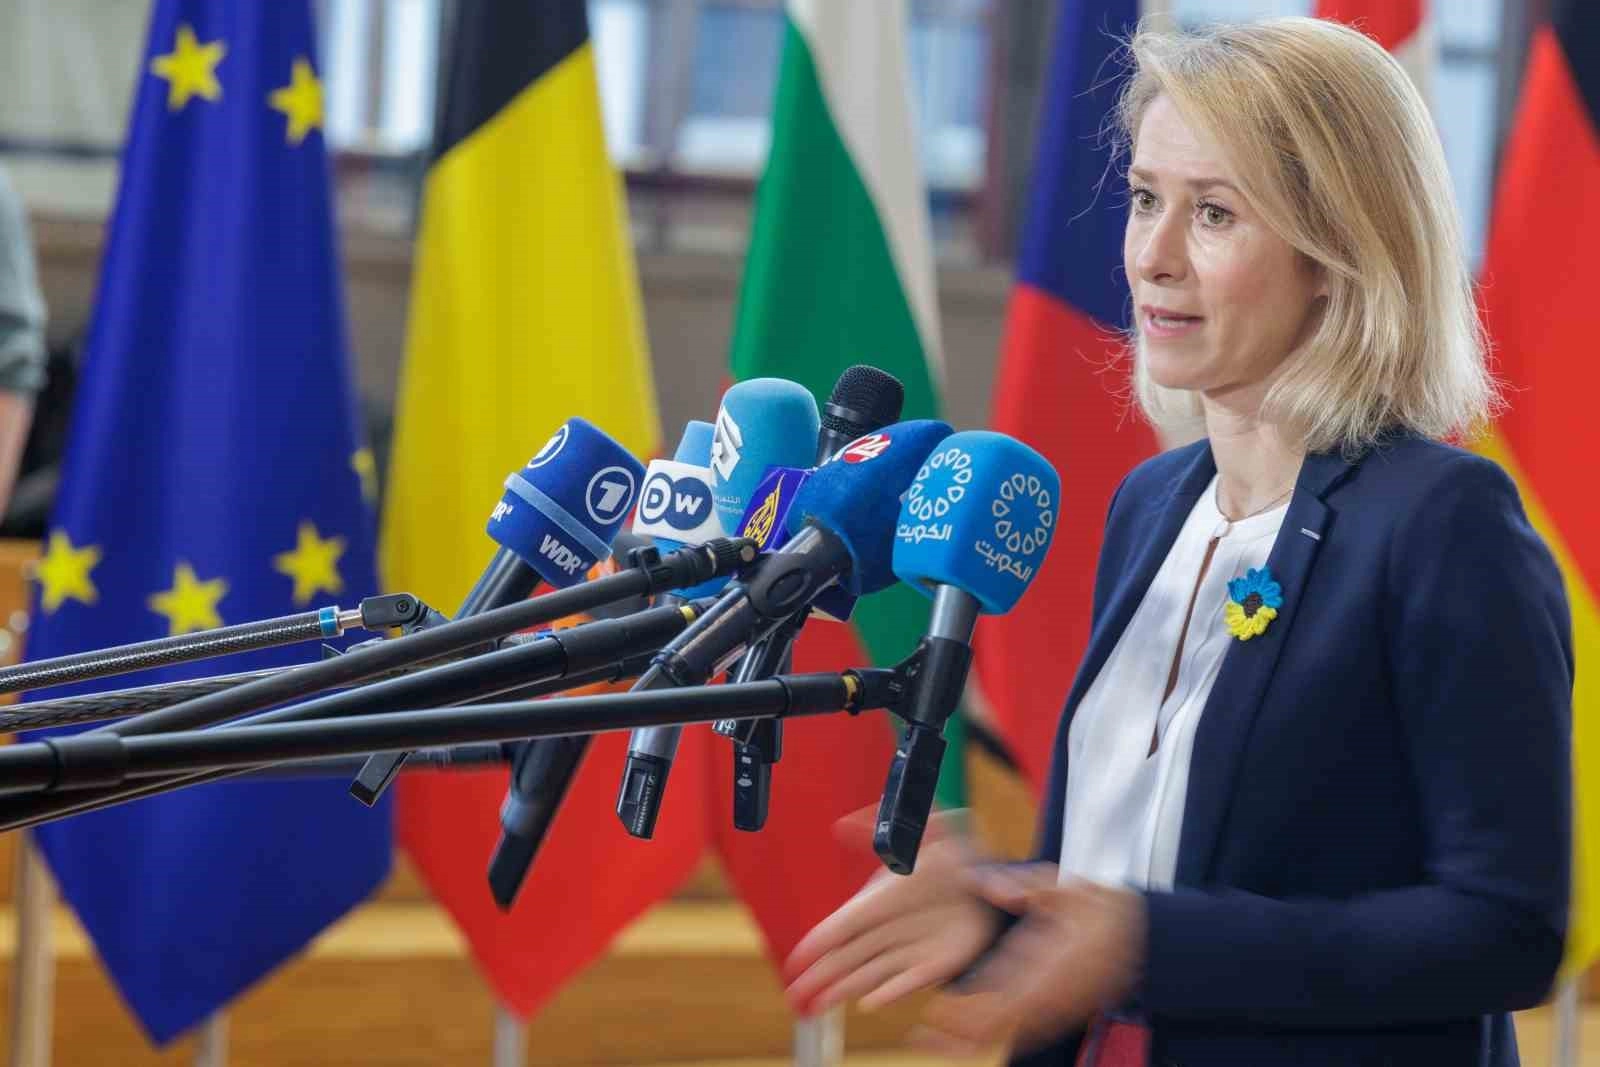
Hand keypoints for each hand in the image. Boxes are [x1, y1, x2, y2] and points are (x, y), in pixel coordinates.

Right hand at [782, 807, 1001, 1016]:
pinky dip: (889, 993)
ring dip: (843, 989)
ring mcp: (909, 948)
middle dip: (819, 976)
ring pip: (868, 973)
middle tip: (795, 997)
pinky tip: (869, 1003)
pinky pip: (907, 981)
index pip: (842, 924)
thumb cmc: (952, 857)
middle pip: (847, 957)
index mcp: (881, 899)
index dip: (818, 943)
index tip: (796, 960)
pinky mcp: (934, 964)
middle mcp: (889, 927)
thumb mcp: (926, 833)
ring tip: (817, 1006)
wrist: (988, 882)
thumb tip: (842, 826)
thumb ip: (884, 831)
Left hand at [911, 872, 1146, 1057]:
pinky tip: (968, 1043)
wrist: (1145, 936)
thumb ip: (1029, 888)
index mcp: (1050, 965)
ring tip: (933, 1046)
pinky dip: (995, 1039)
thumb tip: (993, 886)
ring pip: (1011, 1035)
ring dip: (973, 1043)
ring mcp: (1057, 1008)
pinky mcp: (1061, 1013)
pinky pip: (1025, 1033)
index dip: (971, 1012)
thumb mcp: (1069, 888)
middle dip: (961, 1037)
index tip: (938, 1014)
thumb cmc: (1104, 910)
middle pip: (1001, 1026)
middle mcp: (1052, 995)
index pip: (1005, 997)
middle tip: (921, 1041)